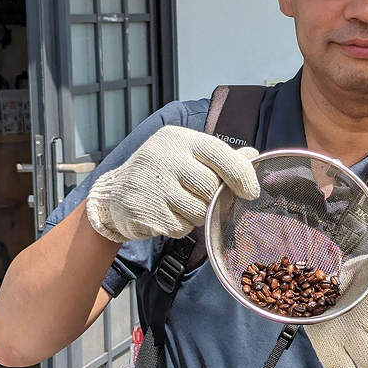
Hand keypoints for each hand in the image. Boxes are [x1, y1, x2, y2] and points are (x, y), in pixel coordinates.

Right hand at [86, 126, 259, 241]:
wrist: (114, 193)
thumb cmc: (161, 171)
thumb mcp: (187, 154)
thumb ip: (220, 157)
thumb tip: (253, 156)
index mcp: (179, 139)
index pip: (219, 153)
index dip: (240, 174)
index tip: (251, 192)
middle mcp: (164, 158)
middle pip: (210, 187)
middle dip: (214, 199)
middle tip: (203, 198)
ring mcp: (153, 186)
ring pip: (198, 211)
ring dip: (197, 215)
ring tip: (181, 204)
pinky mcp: (145, 212)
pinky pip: (180, 227)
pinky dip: (180, 226)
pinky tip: (166, 214)